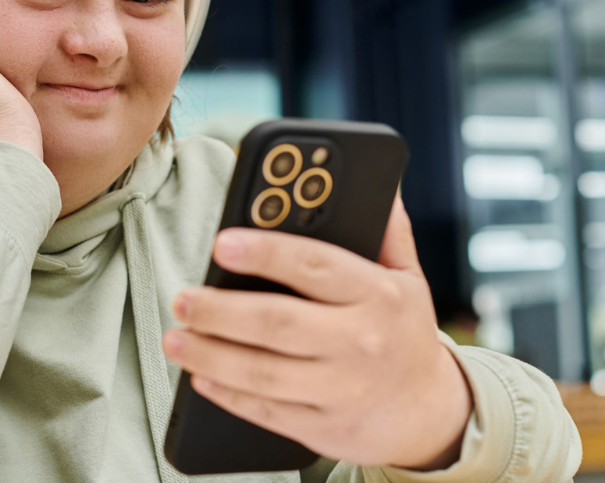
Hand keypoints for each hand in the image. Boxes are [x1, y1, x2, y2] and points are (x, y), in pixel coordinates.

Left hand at [162, 196, 472, 470]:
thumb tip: (378, 179)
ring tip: (174, 338)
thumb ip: (387, 229)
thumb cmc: (402, 330)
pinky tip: (200, 376)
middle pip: (278, 322)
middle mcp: (362, 341)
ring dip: (211, 355)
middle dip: (221, 309)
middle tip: (182, 298)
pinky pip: (266, 410)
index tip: (221, 244)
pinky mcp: (324, 425)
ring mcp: (342, 388)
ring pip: (264, 372)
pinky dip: (228, 394)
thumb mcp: (407, 277)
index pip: (315, 266)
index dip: (266, 253)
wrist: (430, 413)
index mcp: (379, 294)